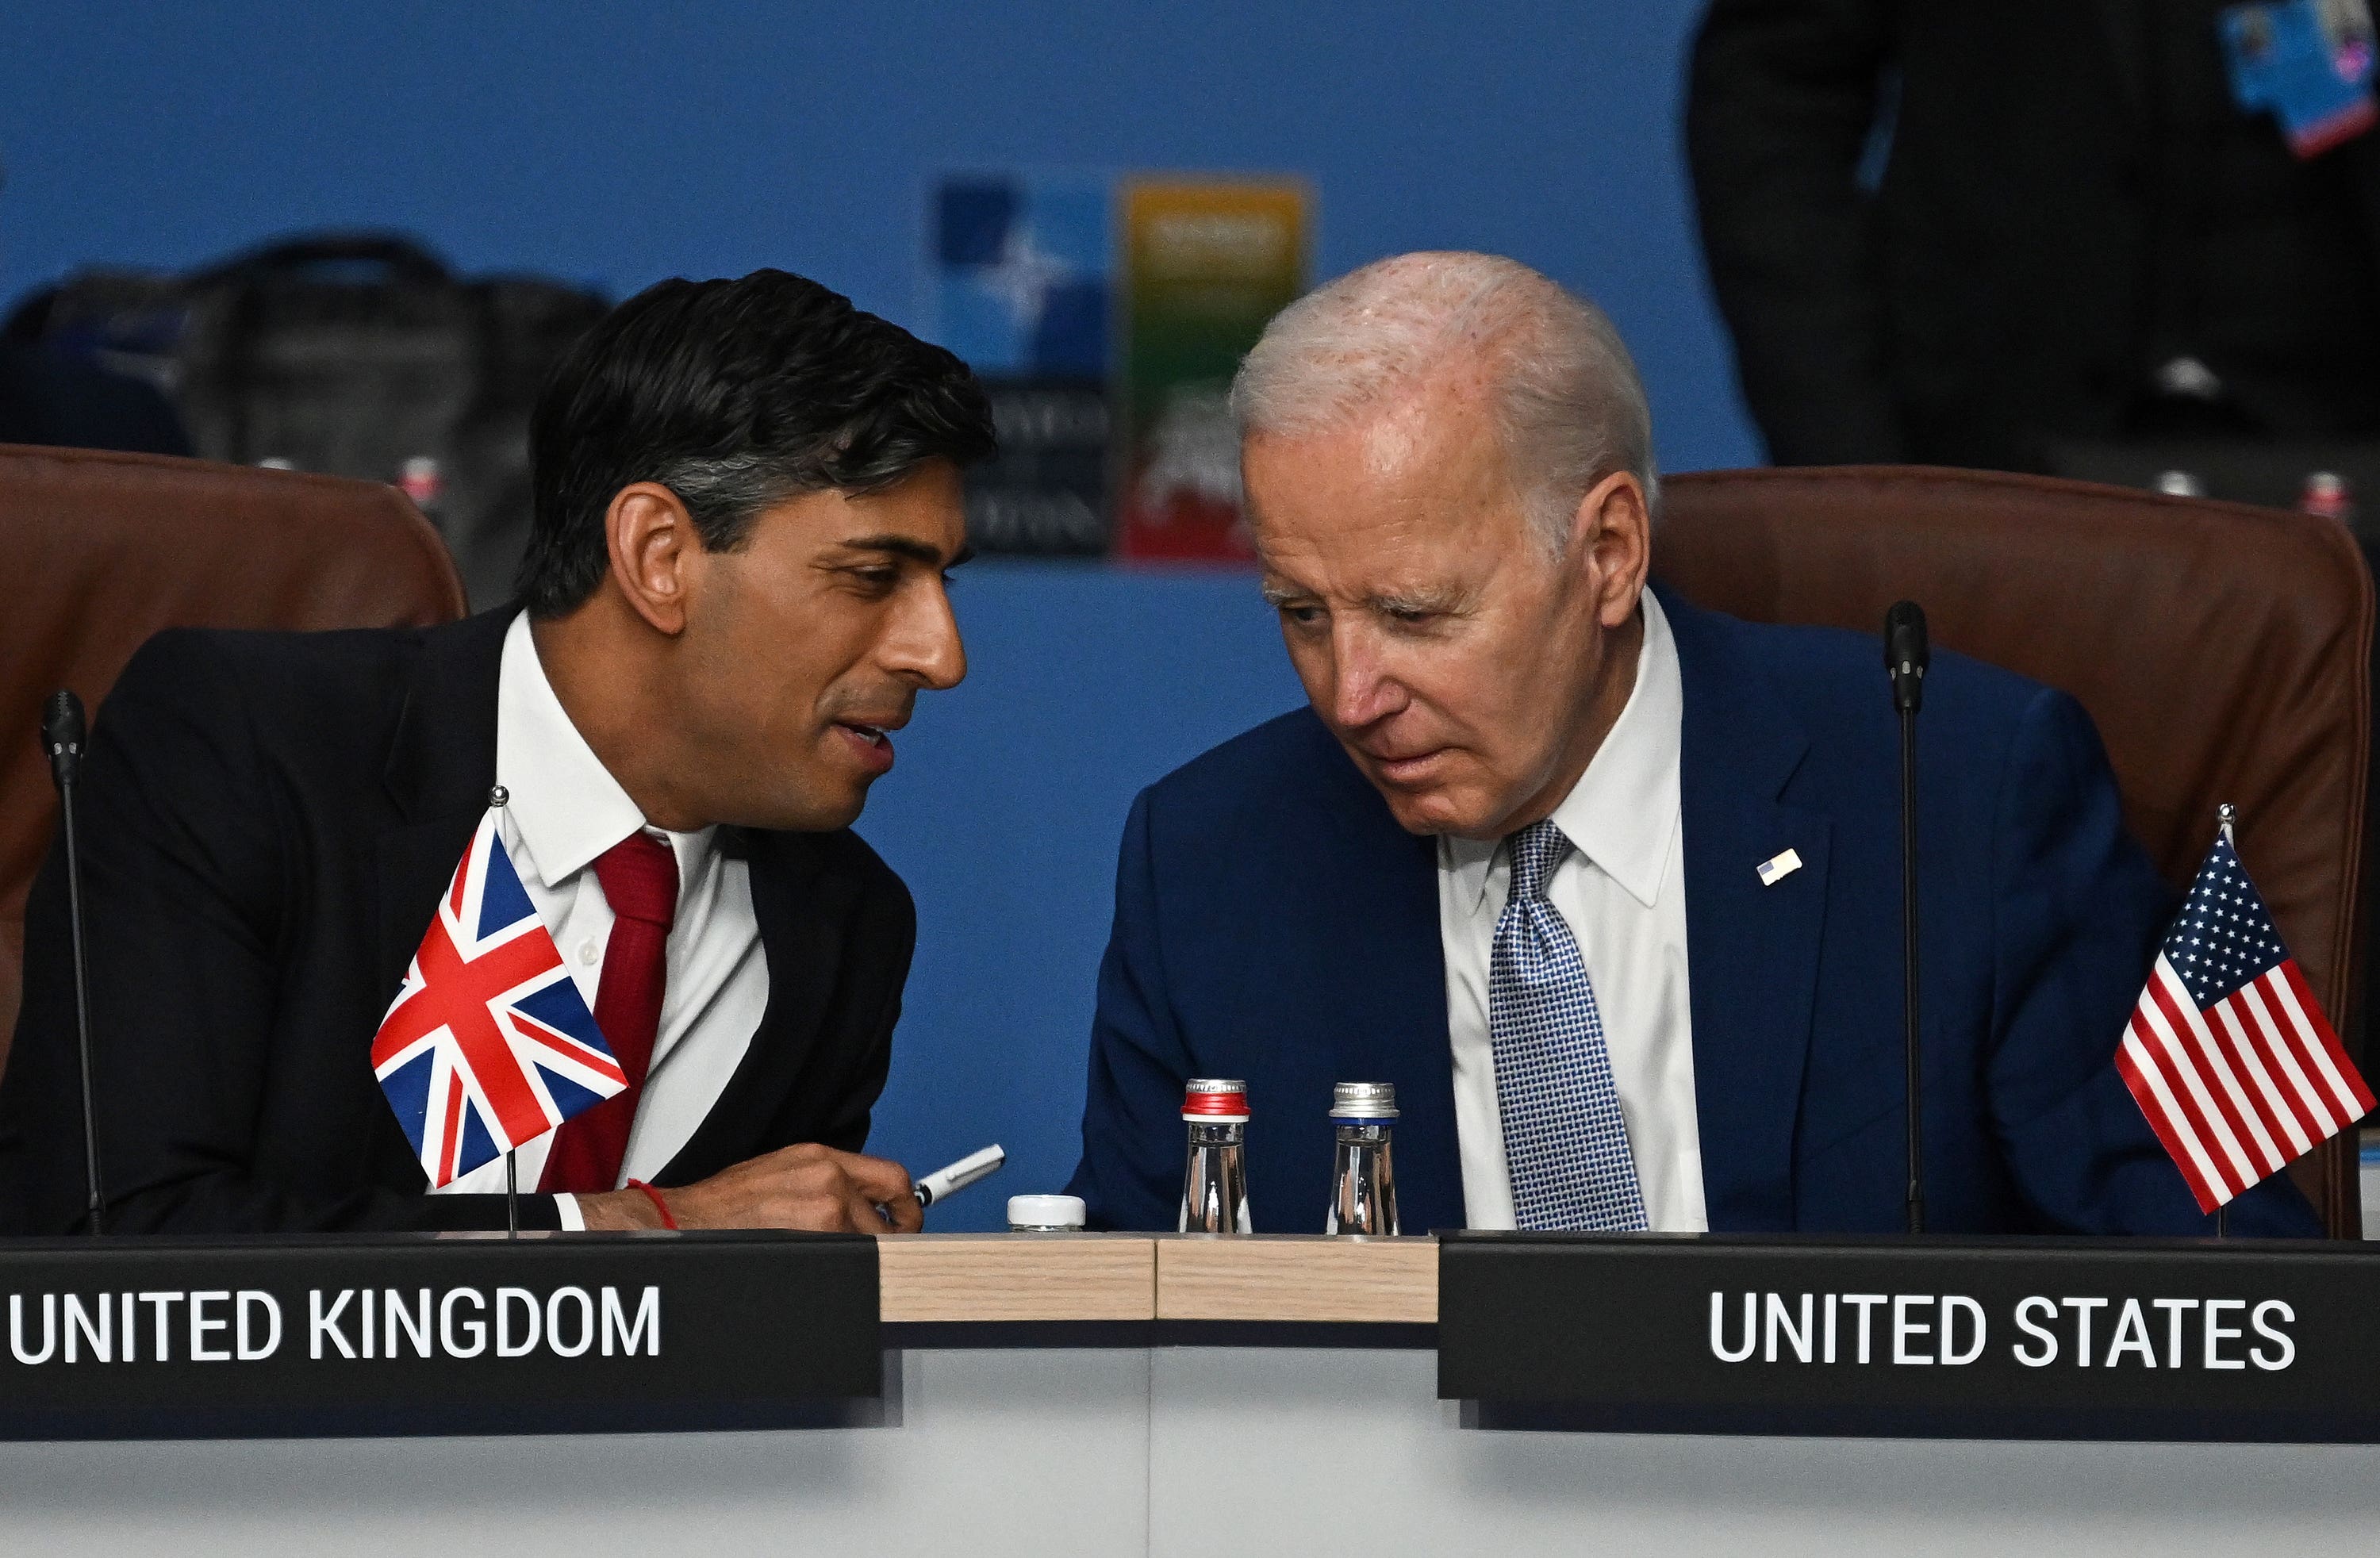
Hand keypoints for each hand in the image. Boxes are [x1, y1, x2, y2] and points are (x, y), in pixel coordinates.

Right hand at [576, 1144, 921, 1232]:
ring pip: (871, 1239)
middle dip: (898, 1231)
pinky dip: (844, 1267)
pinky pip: (850, 1259)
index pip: (889, 1175)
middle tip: (896, 1245)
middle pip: (891, 1206)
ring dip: (863, 1253)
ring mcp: (824, 1209)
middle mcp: (828, 1177)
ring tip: (835, 1258)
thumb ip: (824, 1181)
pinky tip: (822, 1266)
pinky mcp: (815, 1238)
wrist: (689, 1220)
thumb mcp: (782, 1172)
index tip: (907, 1216)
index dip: (905, 1203)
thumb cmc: (725, 1205)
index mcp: (820, 1158)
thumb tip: (856, 1202)